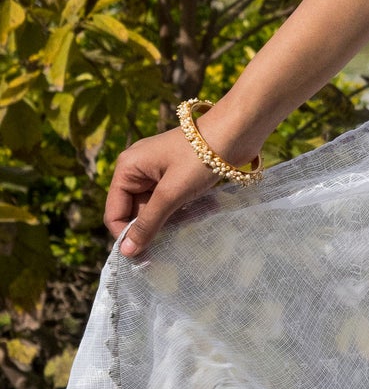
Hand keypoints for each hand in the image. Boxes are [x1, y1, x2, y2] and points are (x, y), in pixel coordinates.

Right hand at [104, 128, 220, 259]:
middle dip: (148, 229)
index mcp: (127, 168)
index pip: (114, 212)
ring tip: (183, 230)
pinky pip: (168, 201)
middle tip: (166, 248)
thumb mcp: (171, 193)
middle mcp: (137, 169)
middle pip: (133, 212)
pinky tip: (192, 217)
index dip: (125, 235)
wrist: (235, 131)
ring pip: (152, 209)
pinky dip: (177, 212)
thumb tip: (127, 252)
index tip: (144, 257)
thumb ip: (149, 223)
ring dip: (166, 222)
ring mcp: (157, 172)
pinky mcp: (175, 175)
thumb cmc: (199, 158)